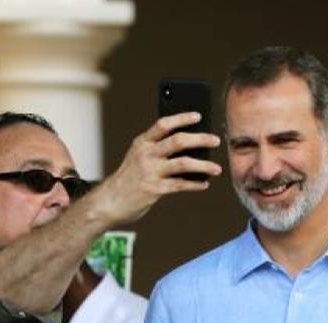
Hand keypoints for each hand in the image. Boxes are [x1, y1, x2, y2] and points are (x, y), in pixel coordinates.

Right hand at [91, 113, 221, 224]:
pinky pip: (181, 185)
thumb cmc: (129, 178)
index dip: (182, 118)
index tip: (198, 116)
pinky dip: (195, 184)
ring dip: (204, 165)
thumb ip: (157, 150)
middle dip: (200, 139)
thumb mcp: (138, 157)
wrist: (110, 202)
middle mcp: (146, 155)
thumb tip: (190, 147)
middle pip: (178, 141)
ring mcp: (150, 172)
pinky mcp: (155, 189)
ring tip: (216, 168)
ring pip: (184, 163)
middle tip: (216, 140)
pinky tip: (204, 184)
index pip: (163, 124)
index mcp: (141, 143)